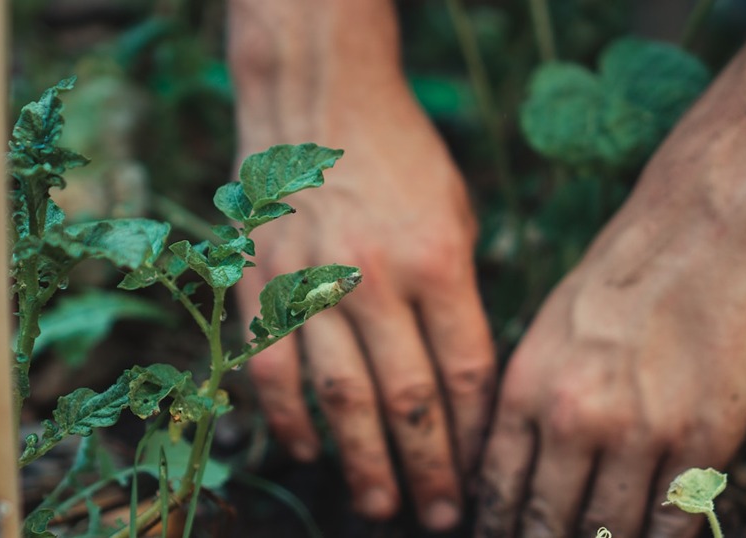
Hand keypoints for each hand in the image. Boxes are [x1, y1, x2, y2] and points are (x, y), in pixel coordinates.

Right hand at [233, 75, 494, 530]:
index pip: (465, 371)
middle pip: (408, 399)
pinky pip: (274, 369)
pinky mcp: (262, 285)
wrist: (317, 104)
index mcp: (438, 261)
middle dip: (429, 469)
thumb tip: (466, 382)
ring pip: (341, 398)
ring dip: (362, 462)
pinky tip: (310, 452)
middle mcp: (376, 279)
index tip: (483, 473)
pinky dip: (291, 419)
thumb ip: (461, 295)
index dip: (475, 433)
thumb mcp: (456, 215)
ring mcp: (312, 284)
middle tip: (440, 518)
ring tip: (382, 506)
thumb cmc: (402, 160)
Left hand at [474, 179, 745, 536]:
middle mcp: (574, 421)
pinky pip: (674, 519)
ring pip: (610, 530)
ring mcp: (641, 435)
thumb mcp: (546, 333)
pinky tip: (653, 537)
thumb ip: (527, 404)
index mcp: (526, 391)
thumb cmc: (621, 276)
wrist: (704, 231)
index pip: (497, 492)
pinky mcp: (703, 440)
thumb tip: (511, 472)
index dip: (499, 529)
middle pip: (548, 524)